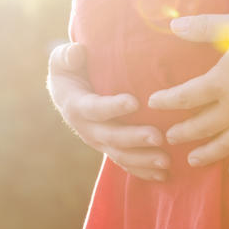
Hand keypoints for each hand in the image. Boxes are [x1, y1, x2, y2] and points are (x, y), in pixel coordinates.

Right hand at [47, 42, 169, 181]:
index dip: (113, 107)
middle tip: (158, 137)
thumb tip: (78, 52)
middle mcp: (87, 128)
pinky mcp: (110, 149)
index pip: (94, 108)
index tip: (134, 102)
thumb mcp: (62, 61)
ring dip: (143, 160)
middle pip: (111, 137)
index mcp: (76, 105)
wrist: (67, 94)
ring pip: (120, 155)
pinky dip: (143, 172)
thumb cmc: (70, 71)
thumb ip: (67, 56)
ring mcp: (99, 141)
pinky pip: (126, 164)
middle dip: (135, 139)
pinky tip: (163, 176)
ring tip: (166, 161)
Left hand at [148, 11, 228, 177]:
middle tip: (169, 137)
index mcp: (224, 81)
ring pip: (226, 145)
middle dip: (182, 132)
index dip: (167, 101)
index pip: (186, 96)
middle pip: (202, 126)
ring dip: (206, 153)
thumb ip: (203, 27)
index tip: (154, 103)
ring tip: (192, 160)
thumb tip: (172, 25)